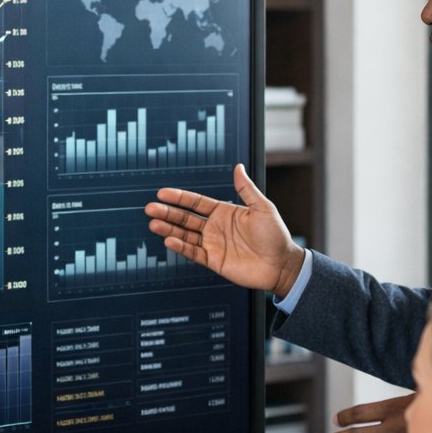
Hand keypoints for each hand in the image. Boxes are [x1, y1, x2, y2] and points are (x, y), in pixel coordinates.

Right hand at [144, 163, 305, 295]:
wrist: (281, 265)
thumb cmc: (276, 235)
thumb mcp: (262, 207)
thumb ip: (246, 189)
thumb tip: (238, 167)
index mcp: (224, 212)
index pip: (196, 202)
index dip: (179, 198)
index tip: (162, 193)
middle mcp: (215, 227)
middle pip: (185, 218)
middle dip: (168, 213)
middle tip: (150, 208)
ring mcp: (213, 244)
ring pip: (185, 235)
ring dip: (169, 229)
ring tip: (153, 224)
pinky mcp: (213, 261)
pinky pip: (193, 253)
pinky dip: (180, 247)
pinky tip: (169, 240)